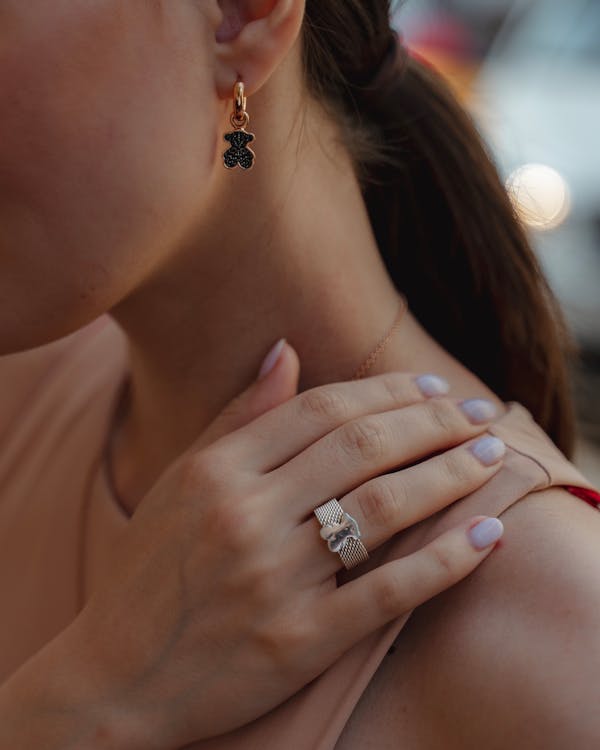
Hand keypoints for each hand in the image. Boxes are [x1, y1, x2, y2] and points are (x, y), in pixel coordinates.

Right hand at [74, 342, 505, 748]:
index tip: (432, 388)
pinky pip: (387, 592)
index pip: (321, 411)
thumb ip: (236, 415)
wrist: (116, 677)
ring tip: (493, 455)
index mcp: (216, 471)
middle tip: (480, 412)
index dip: (386, 392)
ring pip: (385, 507)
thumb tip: (285, 350)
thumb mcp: (180, 481)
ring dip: (451, 474)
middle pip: (363, 448)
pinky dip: (444, 562)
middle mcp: (246, 516)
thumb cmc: (146, 571)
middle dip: (434, 423)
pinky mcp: (299, 641)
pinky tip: (486, 535)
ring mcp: (274, 580)